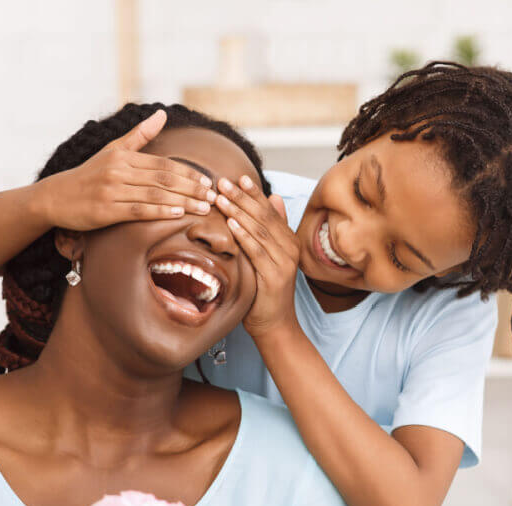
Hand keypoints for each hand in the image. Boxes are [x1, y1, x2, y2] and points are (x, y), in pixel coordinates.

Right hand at [33, 109, 216, 231]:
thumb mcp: (112, 150)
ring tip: (204, 207)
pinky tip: (179, 214)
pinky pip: (138, 210)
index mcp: (123, 156)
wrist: (56, 197)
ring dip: (182, 201)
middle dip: (191, 187)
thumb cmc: (88, 175)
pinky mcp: (105, 210)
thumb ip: (139, 135)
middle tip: (213, 195)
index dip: (188, 173)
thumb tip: (162, 114)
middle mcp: (118, 170)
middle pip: (163, 178)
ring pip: (154, 194)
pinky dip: (160, 211)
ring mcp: (111, 190)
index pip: (163, 163)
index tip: (208, 181)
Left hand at [215, 175, 300, 337]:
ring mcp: (285, 262)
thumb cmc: (264, 290)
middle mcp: (290, 248)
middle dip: (241, 197)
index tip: (236, 177)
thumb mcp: (268, 256)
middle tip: (222, 182)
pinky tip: (231, 224)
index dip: (253, 193)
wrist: (274, 323)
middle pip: (263, 216)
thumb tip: (275, 198)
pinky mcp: (275, 276)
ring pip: (259, 230)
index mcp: (288, 240)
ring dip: (238, 211)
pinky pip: (257, 251)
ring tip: (221, 197)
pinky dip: (243, 236)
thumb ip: (271, 229)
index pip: (269, 210)